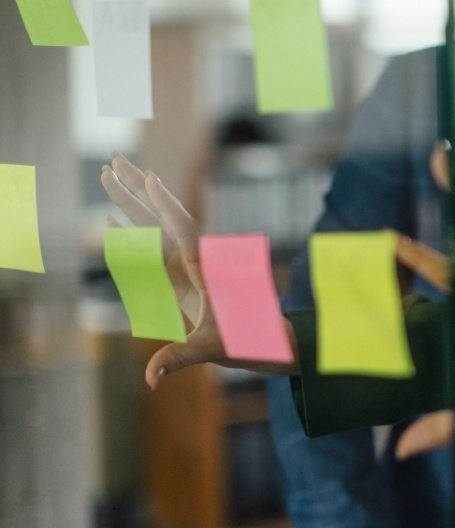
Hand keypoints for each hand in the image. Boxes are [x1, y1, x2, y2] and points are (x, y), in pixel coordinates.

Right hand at [100, 154, 298, 386]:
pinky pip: (150, 251)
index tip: (151, 178)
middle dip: (139, 188)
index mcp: (204, 268)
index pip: (182, 228)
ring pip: (154, 228)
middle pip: (163, 216)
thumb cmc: (243, 342)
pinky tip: (110, 221)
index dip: (166, 205)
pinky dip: (130, 234)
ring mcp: (184, 267)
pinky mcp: (178, 278)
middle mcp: (193, 260)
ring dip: (130, 203)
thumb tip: (149, 379)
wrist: (263, 342)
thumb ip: (179, 359)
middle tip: (114, 160)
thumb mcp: (209, 350)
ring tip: (107, 176)